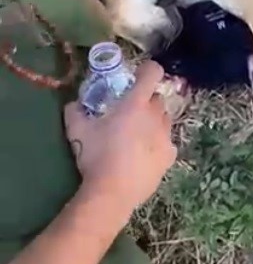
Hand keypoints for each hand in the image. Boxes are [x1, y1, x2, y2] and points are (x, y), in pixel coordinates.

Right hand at [64, 61, 175, 219]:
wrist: (113, 193)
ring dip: (154, 121)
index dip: (147, 70)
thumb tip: (72, 104)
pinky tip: (144, 155)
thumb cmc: (96, 156)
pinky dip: (158, 144)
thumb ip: (74, 112)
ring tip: (137, 136)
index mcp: (136, 103)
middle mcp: (156, 115)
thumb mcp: (77, 131)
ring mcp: (166, 137)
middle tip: (130, 113)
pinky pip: (167, 143)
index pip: (153, 72)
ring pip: (164, 120)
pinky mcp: (170, 157)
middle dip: (146, 101)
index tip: (137, 77)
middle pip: (157, 98)